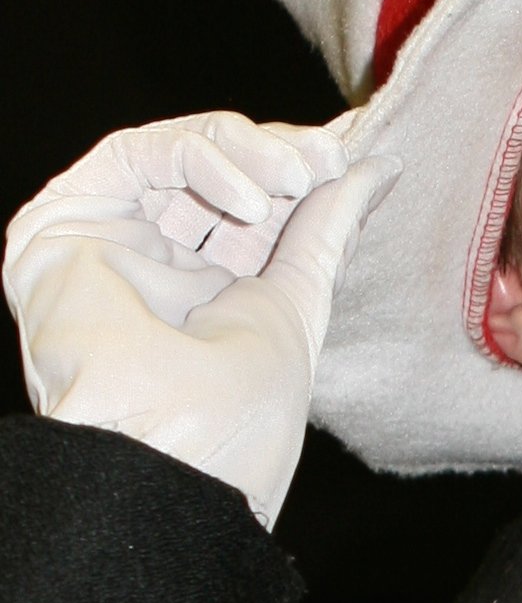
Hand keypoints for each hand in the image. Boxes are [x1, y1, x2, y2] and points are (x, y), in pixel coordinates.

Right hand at [3, 114, 398, 527]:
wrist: (175, 452)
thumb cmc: (238, 411)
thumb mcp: (299, 300)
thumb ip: (328, 228)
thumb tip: (377, 165)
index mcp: (208, 293)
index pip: (253, 203)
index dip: (301, 171)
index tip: (352, 150)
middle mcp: (152, 264)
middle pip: (216, 172)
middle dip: (279, 156)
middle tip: (329, 158)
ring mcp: (105, 240)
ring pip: (175, 152)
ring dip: (249, 152)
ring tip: (300, 177)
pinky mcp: (62, 221)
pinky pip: (135, 156)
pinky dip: (202, 159)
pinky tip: (252, 199)